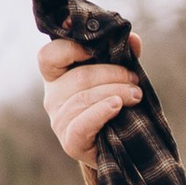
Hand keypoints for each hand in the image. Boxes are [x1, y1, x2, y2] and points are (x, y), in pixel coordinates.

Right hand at [39, 31, 141, 166]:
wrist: (118, 145)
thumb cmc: (113, 103)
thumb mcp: (117, 75)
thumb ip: (122, 55)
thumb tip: (133, 39)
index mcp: (57, 76)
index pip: (49, 56)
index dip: (69, 47)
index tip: (96, 47)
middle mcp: (52, 97)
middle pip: (79, 77)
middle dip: (113, 74)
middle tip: (135, 79)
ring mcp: (59, 121)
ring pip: (84, 98)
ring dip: (116, 92)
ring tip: (136, 94)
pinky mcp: (70, 142)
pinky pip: (83, 123)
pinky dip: (101, 111)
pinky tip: (117, 106)